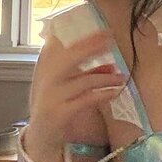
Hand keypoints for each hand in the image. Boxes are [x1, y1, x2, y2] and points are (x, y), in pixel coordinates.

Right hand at [26, 30, 125, 157]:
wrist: (40, 133)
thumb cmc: (56, 101)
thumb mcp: (66, 83)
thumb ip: (85, 71)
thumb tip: (111, 64)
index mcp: (46, 65)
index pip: (58, 43)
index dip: (78, 33)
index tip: (99, 28)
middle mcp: (47, 78)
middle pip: (70, 57)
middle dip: (91, 47)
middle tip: (110, 40)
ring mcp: (53, 95)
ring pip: (84, 81)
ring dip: (106, 77)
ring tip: (122, 76)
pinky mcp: (60, 112)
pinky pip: (86, 100)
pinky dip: (103, 95)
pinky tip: (115, 92)